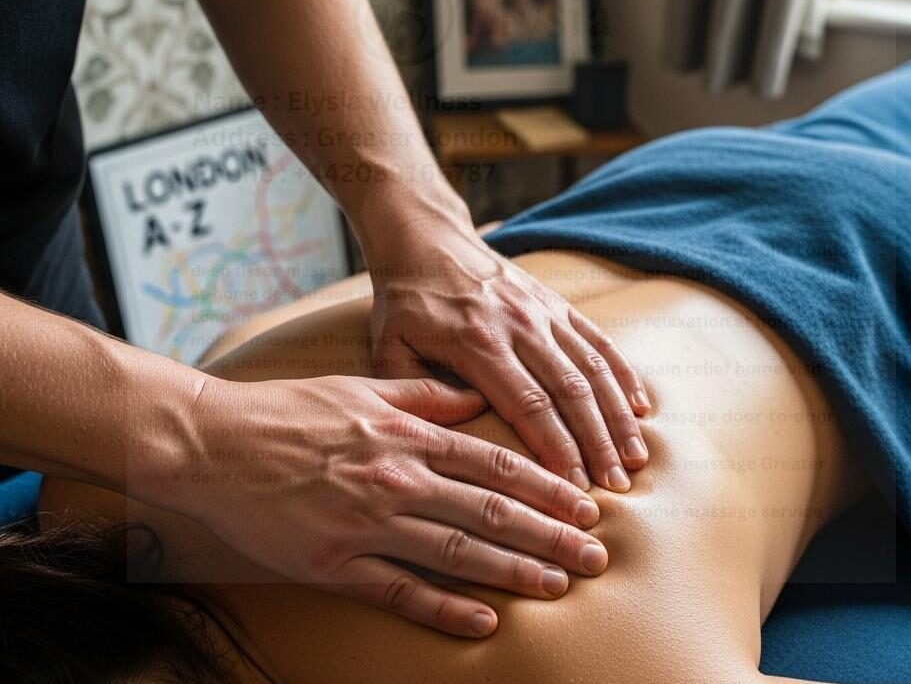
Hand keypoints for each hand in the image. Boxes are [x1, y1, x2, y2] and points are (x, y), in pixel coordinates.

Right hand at [182, 374, 606, 637]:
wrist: (217, 443)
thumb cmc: (292, 411)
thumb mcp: (363, 386)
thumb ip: (426, 393)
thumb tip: (477, 397)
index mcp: (408, 434)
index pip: (495, 463)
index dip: (546, 486)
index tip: (585, 504)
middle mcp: (398, 479)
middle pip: (489, 511)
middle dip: (549, 534)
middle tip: (595, 554)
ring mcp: (367, 524)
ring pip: (457, 552)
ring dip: (513, 571)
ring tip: (559, 585)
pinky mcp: (334, 564)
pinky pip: (399, 591)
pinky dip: (444, 609)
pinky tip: (485, 622)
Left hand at [369, 222, 650, 491]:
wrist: (428, 241)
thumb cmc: (406, 303)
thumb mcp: (391, 347)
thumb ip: (416, 393)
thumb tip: (454, 438)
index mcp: (478, 343)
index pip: (528, 404)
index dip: (556, 448)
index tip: (575, 486)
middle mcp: (519, 326)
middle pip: (570, 391)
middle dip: (596, 442)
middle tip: (616, 486)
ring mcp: (543, 312)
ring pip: (592, 368)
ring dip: (616, 414)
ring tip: (636, 457)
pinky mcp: (556, 304)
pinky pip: (598, 340)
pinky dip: (623, 373)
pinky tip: (641, 405)